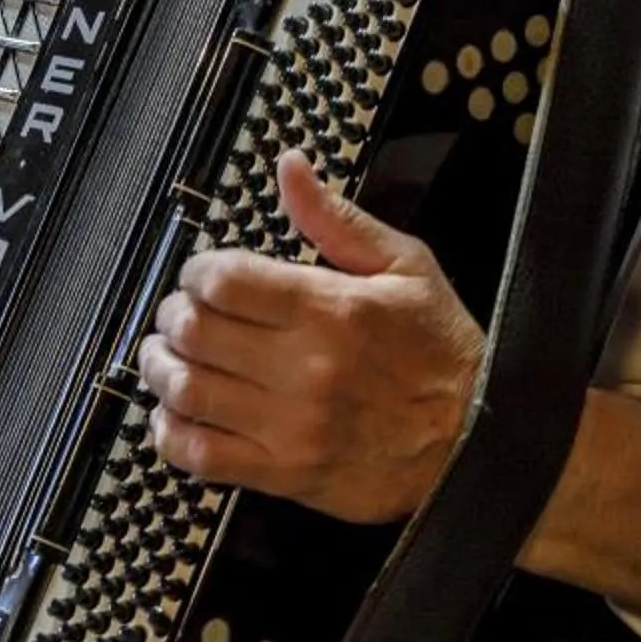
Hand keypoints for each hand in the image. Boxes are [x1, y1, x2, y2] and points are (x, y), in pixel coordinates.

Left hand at [138, 151, 483, 524]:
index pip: (223, 281)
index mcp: (330, 310)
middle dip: (173, 317)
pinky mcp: (286, 473)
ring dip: (161, 371)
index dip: (196, 272)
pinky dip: (170, 434)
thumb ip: (336, 219)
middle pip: (195, 333)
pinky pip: (202, 456)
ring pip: (188, 392)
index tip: (200, 276)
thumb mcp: (404, 267)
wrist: (479, 440)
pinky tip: (173, 416)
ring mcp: (292, 426)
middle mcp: (304, 368)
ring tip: (165, 359)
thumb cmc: (440, 350)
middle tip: (177, 315)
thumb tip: (289, 168)